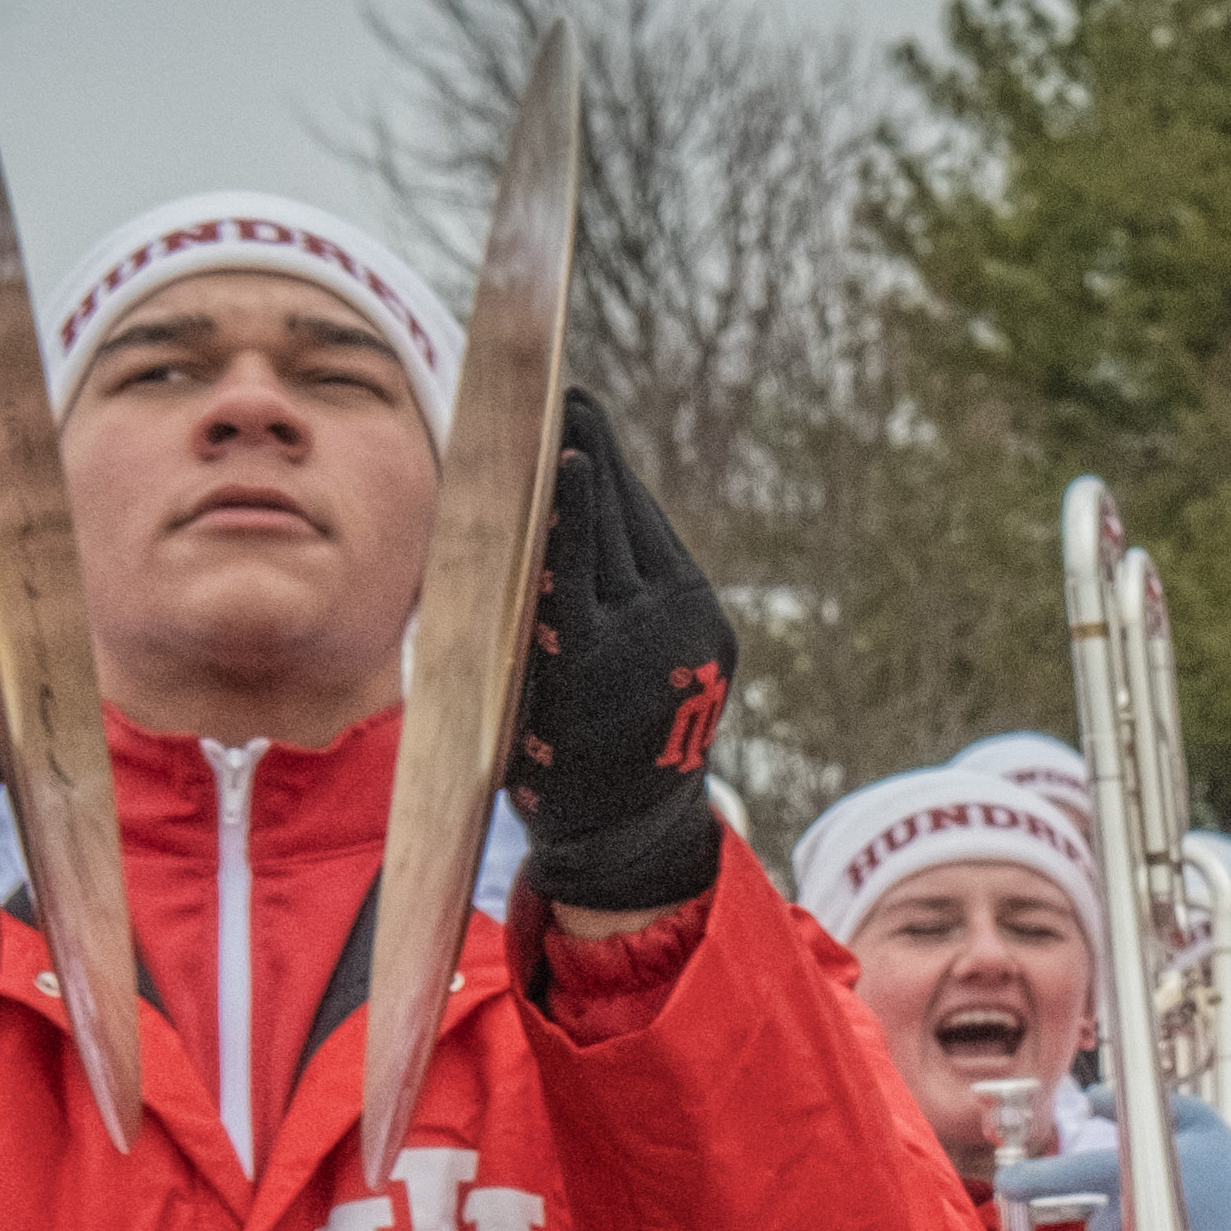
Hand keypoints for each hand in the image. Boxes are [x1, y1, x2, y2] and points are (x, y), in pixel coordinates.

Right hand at [505, 394, 740, 927]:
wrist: (630, 830)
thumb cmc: (546, 767)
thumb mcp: (517, 696)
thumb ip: (522, 620)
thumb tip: (518, 536)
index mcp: (590, 662)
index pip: (580, 556)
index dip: (573, 496)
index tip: (563, 443)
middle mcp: (652, 641)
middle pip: (618, 527)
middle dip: (594, 459)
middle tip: (568, 399)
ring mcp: (692, 635)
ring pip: (645, 535)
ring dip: (614, 479)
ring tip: (584, 424)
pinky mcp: (714, 634)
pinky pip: (667, 559)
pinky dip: (634, 521)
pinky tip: (611, 484)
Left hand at [996, 1093, 1230, 1230]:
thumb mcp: (1194, 1119)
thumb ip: (1137, 1107)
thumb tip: (1096, 1094)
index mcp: (1140, 1173)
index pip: (1076, 1175)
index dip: (1037, 1177)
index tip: (1007, 1181)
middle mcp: (1140, 1215)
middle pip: (1095, 1221)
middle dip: (1112, 1209)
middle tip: (1151, 1194)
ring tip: (1175, 1216)